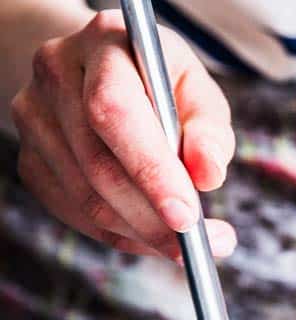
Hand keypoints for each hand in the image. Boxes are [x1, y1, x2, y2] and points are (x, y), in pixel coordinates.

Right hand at [10, 9, 235, 260]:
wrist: (103, 73)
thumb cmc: (162, 86)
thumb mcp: (197, 93)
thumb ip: (209, 132)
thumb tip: (209, 175)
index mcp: (104, 42)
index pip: (115, 111)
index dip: (151, 171)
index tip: (187, 218)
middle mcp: (58, 72)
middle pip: (97, 165)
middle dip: (151, 218)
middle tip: (196, 246)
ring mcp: (35, 118)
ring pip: (86, 199)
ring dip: (140, 234)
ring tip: (184, 246)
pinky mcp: (30, 160)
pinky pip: (77, 215)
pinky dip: (121, 236)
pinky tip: (151, 236)